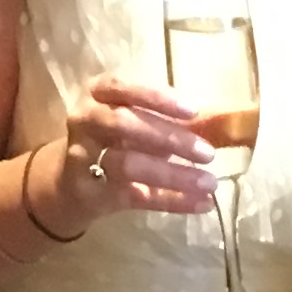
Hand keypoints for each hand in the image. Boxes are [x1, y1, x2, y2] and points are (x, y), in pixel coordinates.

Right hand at [33, 80, 215, 235]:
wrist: (69, 184)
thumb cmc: (113, 141)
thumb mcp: (136, 122)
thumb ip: (172, 119)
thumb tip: (223, 121)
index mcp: (98, 96)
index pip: (120, 87)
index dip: (155, 97)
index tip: (192, 111)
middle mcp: (85, 122)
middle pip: (123, 124)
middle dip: (169, 138)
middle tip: (208, 153)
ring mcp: (84, 159)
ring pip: (129, 164)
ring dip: (173, 174)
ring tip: (209, 183)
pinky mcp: (93, 194)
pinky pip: (136, 197)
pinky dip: (172, 200)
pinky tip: (202, 203)